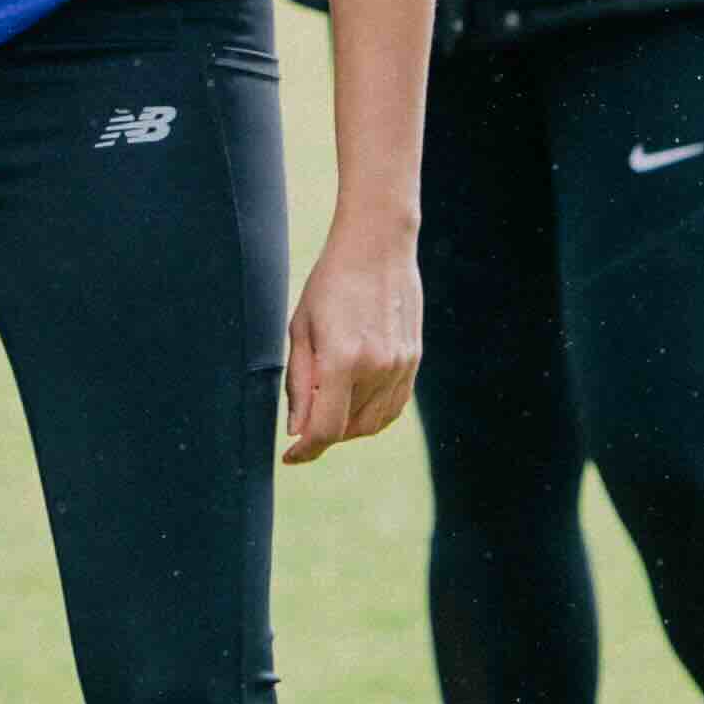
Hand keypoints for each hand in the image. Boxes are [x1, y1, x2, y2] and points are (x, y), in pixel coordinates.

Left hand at [283, 218, 420, 466]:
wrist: (377, 247)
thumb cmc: (330, 283)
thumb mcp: (300, 329)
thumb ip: (299, 383)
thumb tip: (296, 429)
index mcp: (343, 359)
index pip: (325, 429)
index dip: (305, 450)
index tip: (290, 457)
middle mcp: (377, 367)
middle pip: (349, 430)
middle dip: (322, 436)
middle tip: (303, 426)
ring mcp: (400, 366)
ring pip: (373, 423)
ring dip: (347, 429)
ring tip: (326, 412)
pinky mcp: (413, 361)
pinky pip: (393, 408)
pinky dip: (372, 417)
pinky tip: (353, 405)